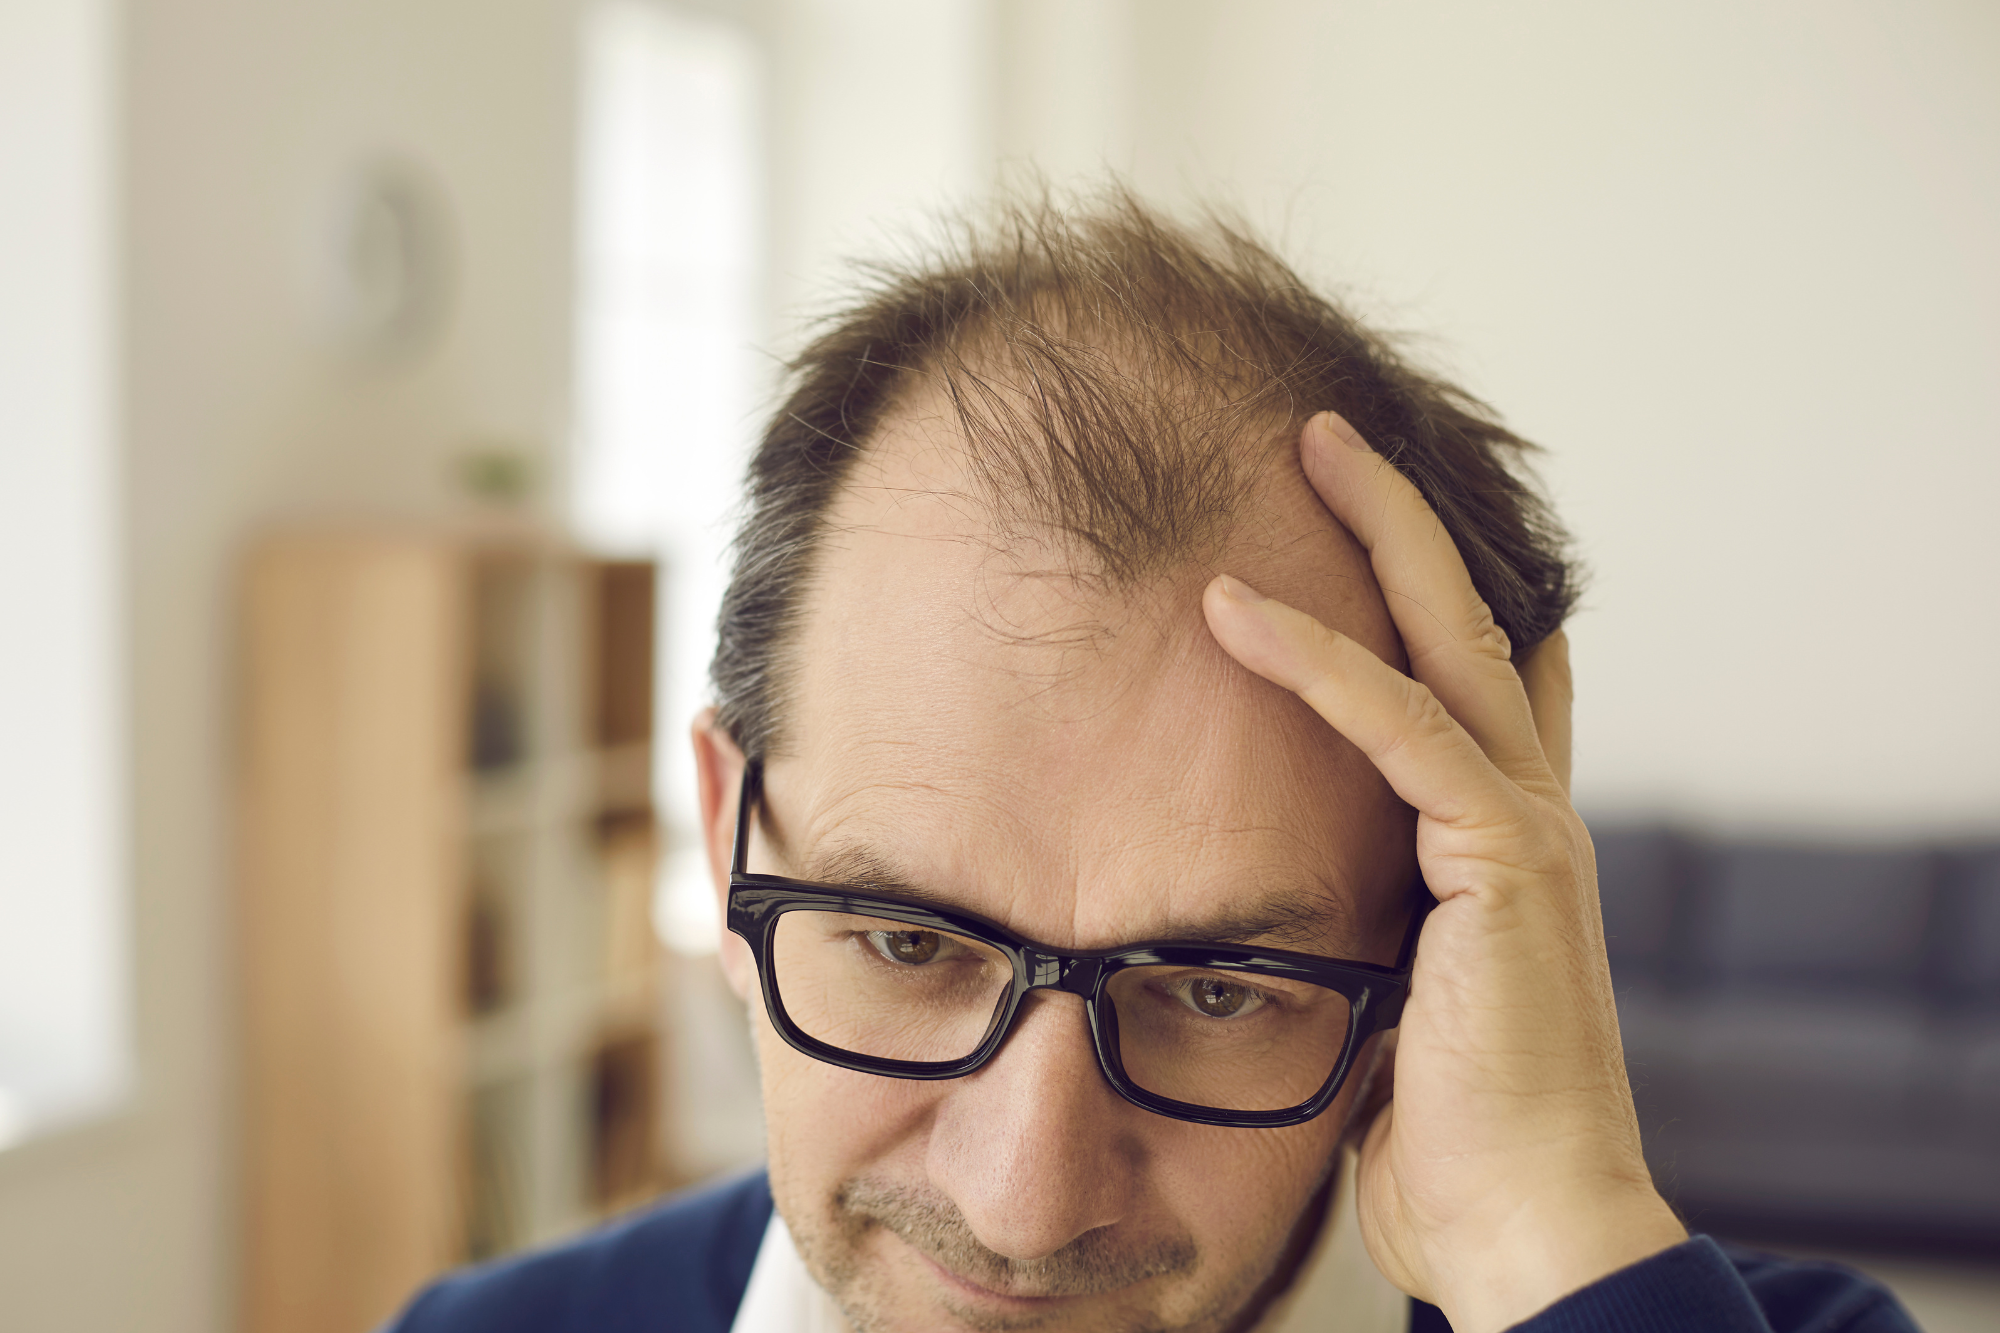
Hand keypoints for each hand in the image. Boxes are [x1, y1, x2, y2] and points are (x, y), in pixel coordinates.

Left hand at [1201, 413, 1684, 1332]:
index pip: (1478, 686)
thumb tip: (1275, 912)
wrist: (1523, 1225)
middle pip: (1473, 625)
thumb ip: (1357, 927)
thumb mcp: (1387, 1000)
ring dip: (1375, 536)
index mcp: (1505, 847)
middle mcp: (1530, 815)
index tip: (1363, 530)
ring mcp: (1528, 830)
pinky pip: (1401, 728)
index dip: (1431, 597)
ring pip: (1450, 641)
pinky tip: (1238, 609)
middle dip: (1402, 523)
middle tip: (1329, 437)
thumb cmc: (1449, 1135)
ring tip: (1307, 448)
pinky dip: (1316, 663)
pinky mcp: (1503, 861)